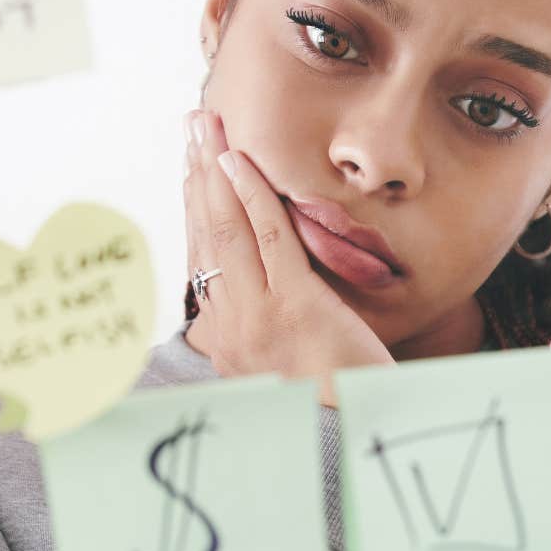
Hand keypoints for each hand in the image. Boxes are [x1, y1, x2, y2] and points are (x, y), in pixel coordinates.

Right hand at [183, 109, 392, 402]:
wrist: (360, 426)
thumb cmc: (333, 390)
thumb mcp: (280, 359)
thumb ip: (255, 323)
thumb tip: (230, 297)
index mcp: (223, 335)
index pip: (199, 253)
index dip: (193, 200)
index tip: (190, 160)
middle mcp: (228, 325)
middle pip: (204, 232)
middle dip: (197, 171)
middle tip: (193, 123)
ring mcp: (257, 315)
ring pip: (225, 228)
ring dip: (215, 170)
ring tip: (207, 126)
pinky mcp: (293, 306)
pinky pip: (268, 239)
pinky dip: (252, 195)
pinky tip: (242, 162)